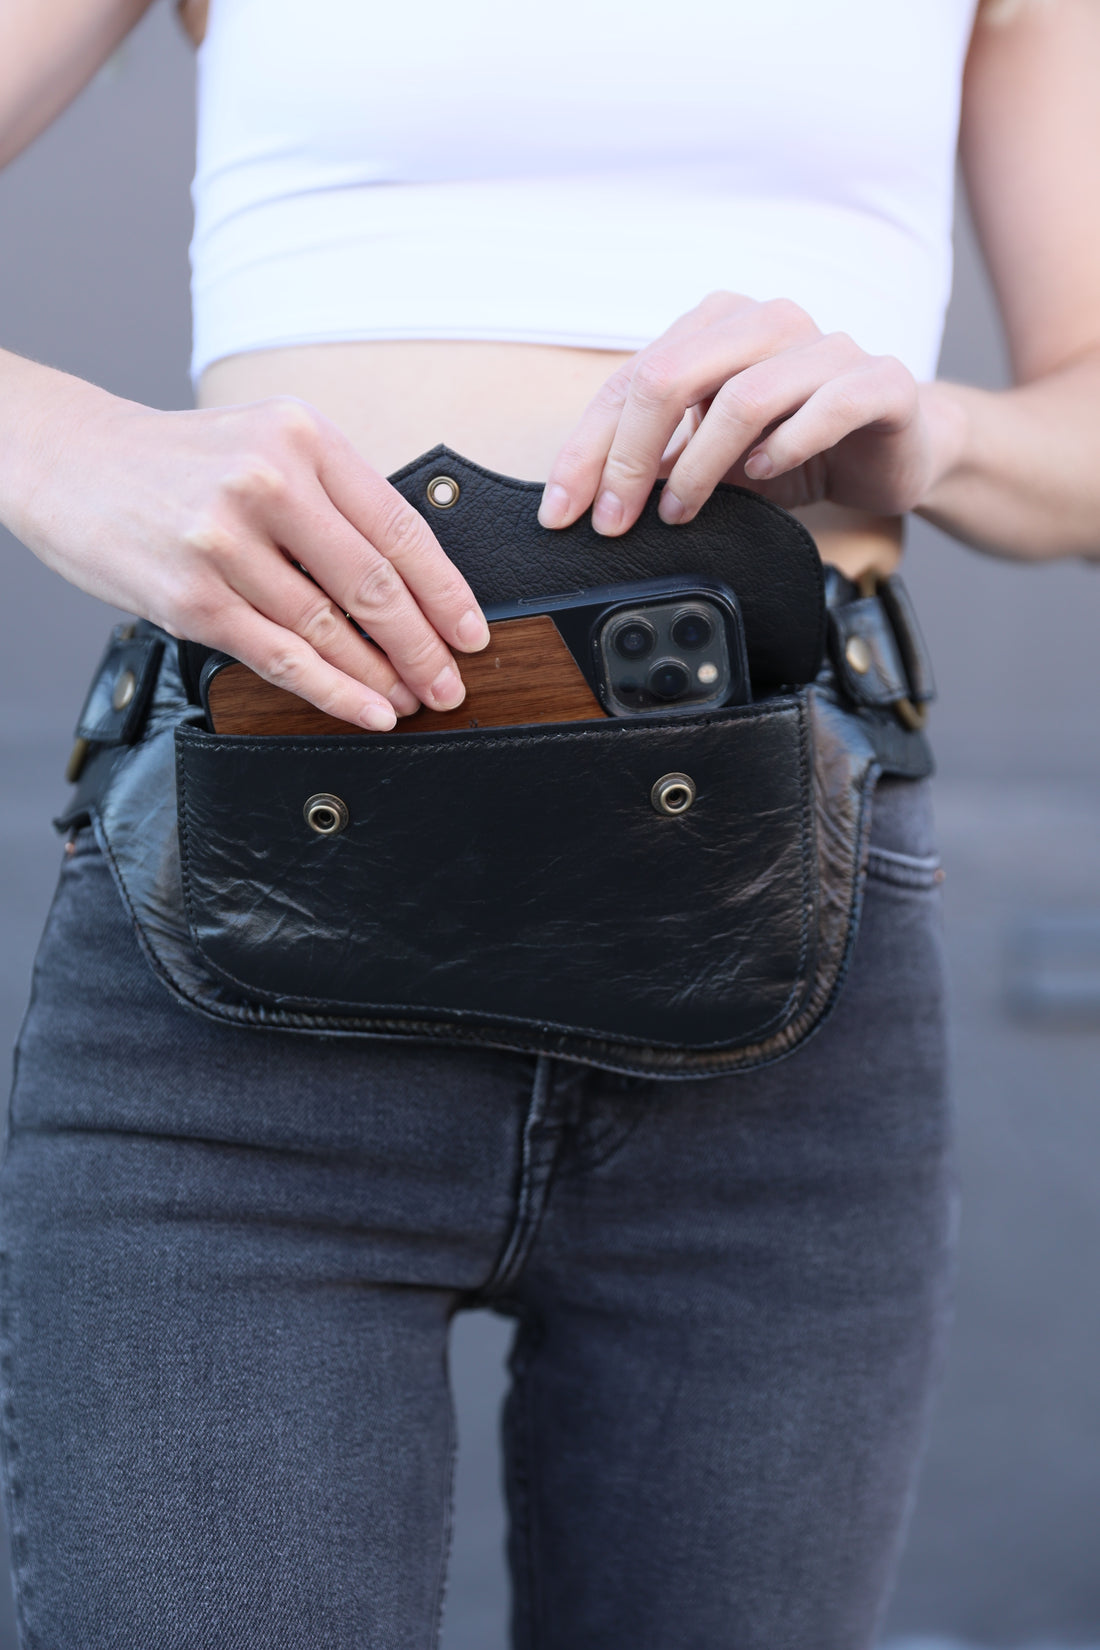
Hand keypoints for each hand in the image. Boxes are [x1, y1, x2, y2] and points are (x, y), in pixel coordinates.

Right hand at [5, 372, 488, 729]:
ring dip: (381, 676)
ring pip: (329, 628)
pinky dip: (333, 691)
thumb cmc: (178, 462)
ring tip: (410, 700)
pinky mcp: (193, 598)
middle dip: (424, 645)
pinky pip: (281, 657)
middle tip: (450, 683)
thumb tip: (408, 581)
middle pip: (373, 583)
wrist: (71, 461)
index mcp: (301, 438)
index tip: (472, 632)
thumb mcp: (265, 443)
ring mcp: (226, 543)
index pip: (398, 526)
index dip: (446, 590)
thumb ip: (332, 497)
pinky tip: (364, 709)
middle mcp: (266, 483)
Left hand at [538, 291, 944, 534]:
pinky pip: (827, 406)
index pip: (631, 380)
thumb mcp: (710, 456)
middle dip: (628, 457)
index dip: (588, 450)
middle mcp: (768, 322)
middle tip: (614, 520)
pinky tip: (765, 475)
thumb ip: (656, 460)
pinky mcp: (881, 381)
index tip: (563, 512)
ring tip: (682, 510)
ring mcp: (828, 346)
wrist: (896, 448)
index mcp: (717, 326)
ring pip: (743, 396)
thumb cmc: (795, 446)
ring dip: (699, 465)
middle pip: (671, 376)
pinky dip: (786, 447)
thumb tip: (587, 496)